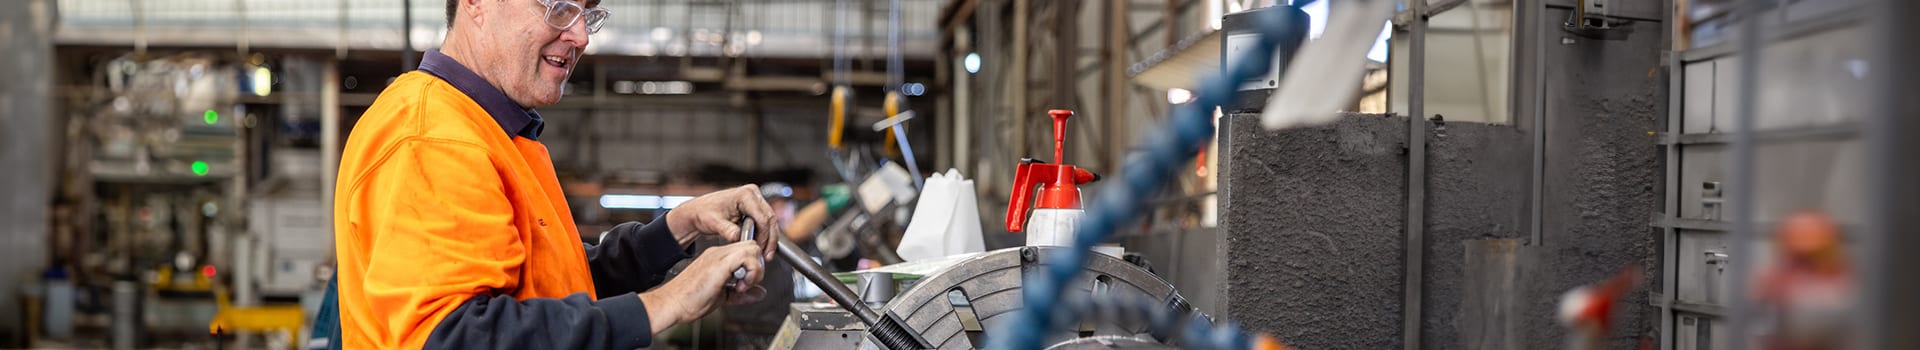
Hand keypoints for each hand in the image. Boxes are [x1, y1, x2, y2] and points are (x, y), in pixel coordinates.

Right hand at [638, 241, 767, 333]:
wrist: (671, 303)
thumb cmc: (688, 301)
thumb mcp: (722, 297)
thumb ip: (741, 294)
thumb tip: (759, 293)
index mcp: (718, 259)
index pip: (746, 250)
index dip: (754, 265)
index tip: (748, 283)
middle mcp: (719, 254)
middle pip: (752, 245)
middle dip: (758, 266)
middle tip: (747, 284)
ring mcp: (718, 256)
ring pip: (752, 247)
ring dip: (755, 268)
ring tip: (743, 286)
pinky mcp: (719, 263)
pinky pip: (746, 255)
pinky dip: (752, 271)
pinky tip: (740, 286)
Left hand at [666, 185, 777, 260]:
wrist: (698, 211)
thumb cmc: (703, 212)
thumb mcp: (713, 222)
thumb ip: (727, 230)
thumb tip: (738, 238)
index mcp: (745, 195)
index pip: (763, 217)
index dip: (765, 236)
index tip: (760, 250)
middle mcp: (753, 194)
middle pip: (770, 219)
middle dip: (770, 239)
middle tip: (767, 256)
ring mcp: (755, 200)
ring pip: (770, 222)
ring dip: (768, 239)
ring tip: (765, 255)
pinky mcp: (754, 208)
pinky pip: (764, 223)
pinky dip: (764, 236)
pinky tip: (761, 248)